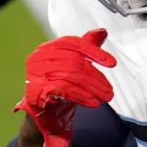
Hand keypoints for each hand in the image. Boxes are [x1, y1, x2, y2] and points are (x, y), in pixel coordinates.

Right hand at [13, 29, 115, 146]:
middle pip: (74, 62)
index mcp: (48, 48)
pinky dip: (81, 96)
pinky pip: (63, 90)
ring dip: (92, 88)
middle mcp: (38, 58)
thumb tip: (102, 31)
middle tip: (110, 91)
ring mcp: (34, 74)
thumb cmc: (60, 87)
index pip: (74, 43)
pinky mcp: (34, 91)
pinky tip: (93, 102)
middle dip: (96, 77)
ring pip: (70, 76)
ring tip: (106, 97)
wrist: (43, 116)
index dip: (94, 52)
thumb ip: (87, 48)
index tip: (112, 63)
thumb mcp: (75, 67)